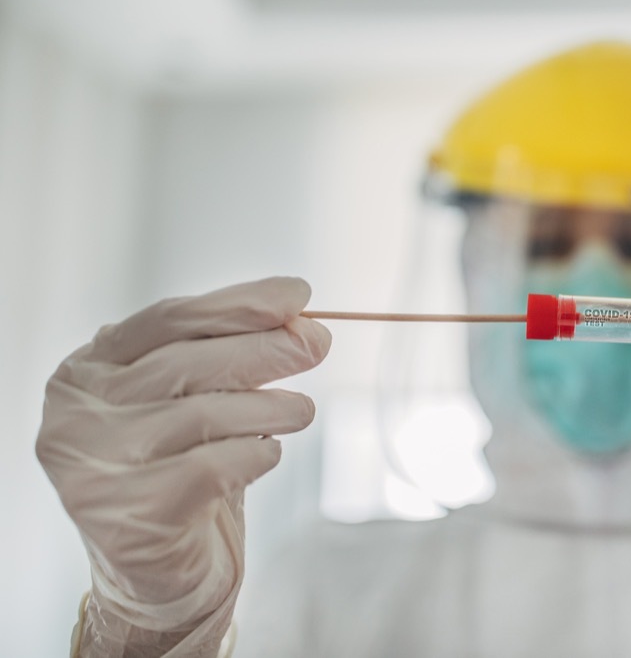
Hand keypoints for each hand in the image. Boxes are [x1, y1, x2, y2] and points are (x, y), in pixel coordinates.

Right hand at [36, 277, 330, 656]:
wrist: (159, 571)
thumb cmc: (179, 468)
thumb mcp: (190, 400)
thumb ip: (224, 355)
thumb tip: (299, 319)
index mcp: (89, 370)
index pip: (169, 319)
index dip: (238, 304)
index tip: (298, 295)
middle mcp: (78, 414)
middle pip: (187, 363)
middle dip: (265, 348)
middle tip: (316, 344)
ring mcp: (95, 468)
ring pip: (204, 414)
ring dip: (270, 406)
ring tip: (301, 410)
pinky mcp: (127, 518)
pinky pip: (211, 469)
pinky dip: (254, 455)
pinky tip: (266, 455)